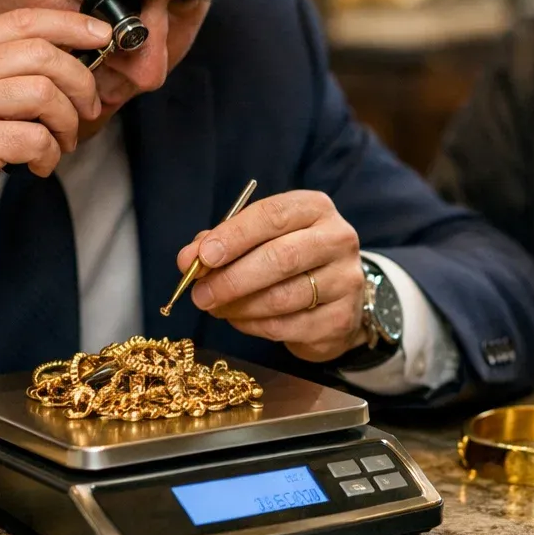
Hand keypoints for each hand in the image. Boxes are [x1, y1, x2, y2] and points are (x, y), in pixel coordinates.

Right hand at [0, 8, 111, 261]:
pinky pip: (36, 138)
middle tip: (88, 109)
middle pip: (42, 54)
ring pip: (44, 94)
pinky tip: (38, 165)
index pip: (24, 21)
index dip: (71, 24)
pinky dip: (49, 155)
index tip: (103, 35)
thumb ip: (9, 69)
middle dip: (80, 82)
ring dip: (67, 123)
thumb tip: (77, 56)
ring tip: (60, 143)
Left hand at [175, 191, 367, 362]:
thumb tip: (188, 259)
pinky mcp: (340, 319)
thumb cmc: (289, 259)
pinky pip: (286, 326)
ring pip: (282, 297)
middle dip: (232, 278)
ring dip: (239, 306)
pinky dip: (253, 325)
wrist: (335, 298)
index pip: (273, 215)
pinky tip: (239, 319)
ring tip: (215, 307)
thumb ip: (222, 243)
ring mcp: (345, 281)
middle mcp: (338, 239)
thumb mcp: (259, 239)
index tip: (202, 256)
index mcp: (315, 208)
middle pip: (281, 258)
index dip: (234, 236)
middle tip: (200, 294)